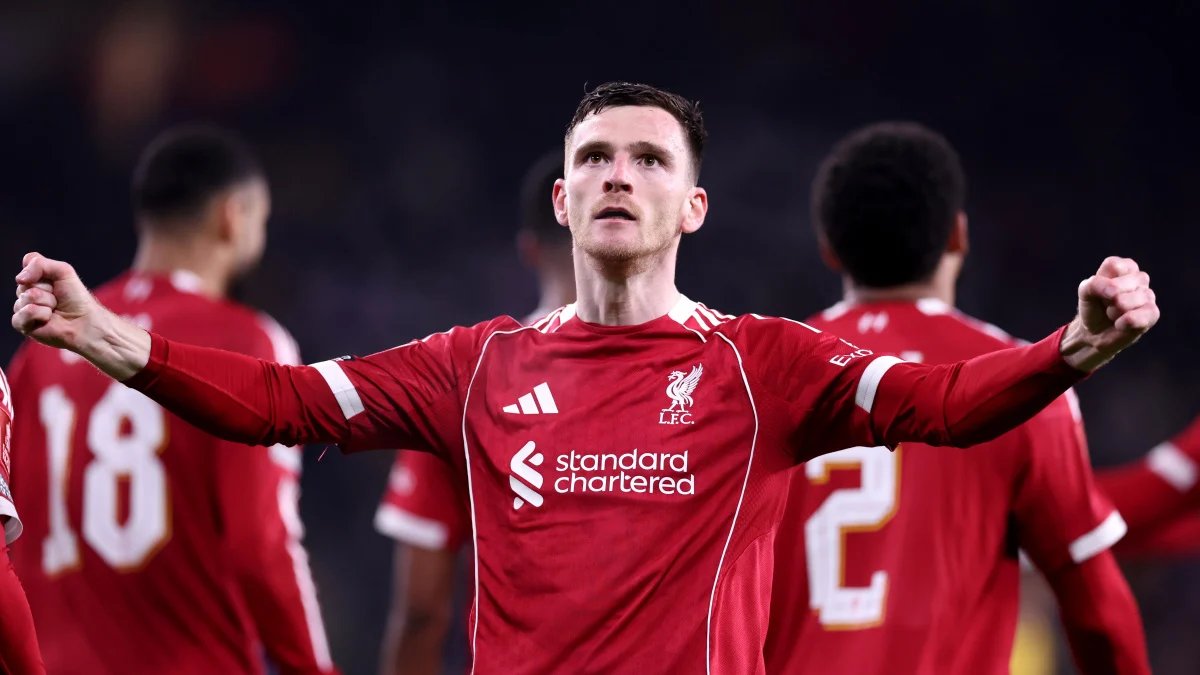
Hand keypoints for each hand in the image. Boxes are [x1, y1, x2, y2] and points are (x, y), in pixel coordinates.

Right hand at [13, 252, 149, 379]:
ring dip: (46, 302)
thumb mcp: (63, 271)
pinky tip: (47, 319)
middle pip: (25, 282)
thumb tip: (19, 279)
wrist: (84, 321)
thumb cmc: (76, 297)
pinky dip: (39, 314)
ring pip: (25, 297)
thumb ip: (39, 264)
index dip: (42, 270)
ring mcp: (22, 307)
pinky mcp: (21, 323)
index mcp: (35, 278)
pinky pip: (21, 313)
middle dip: (46, 289)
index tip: (57, 280)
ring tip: (54, 309)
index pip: (28, 262)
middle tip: (58, 298)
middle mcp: (26, 291)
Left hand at [1061, 256, 1158, 371]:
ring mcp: (1148, 296)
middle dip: (1107, 299)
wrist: (1095, 332)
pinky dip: (1124, 323)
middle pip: (1118, 286)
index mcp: (1125, 267)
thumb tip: (1113, 291)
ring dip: (1113, 312)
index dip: (1101, 282)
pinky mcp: (1152, 314)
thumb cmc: (1094, 307)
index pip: (1114, 266)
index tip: (1100, 290)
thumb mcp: (1085, 291)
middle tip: (1107, 304)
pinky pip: (1140, 317)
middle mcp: (1139, 278)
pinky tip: (1120, 324)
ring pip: (1126, 302)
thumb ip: (1094, 284)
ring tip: (1114, 314)